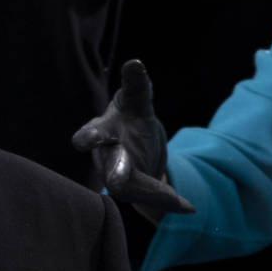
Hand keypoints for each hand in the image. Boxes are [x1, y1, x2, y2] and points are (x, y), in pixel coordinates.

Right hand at [72, 59, 194, 213]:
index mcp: (101, 132)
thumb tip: (135, 64)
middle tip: (117, 183)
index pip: (89, 134)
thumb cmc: (130, 116)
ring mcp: (116, 176)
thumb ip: (136, 86)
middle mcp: (104, 157)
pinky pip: (149, 197)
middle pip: (107, 168)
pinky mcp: (132, 191)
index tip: (84, 141)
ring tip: (179, 202)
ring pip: (130, 189)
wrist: (133, 141)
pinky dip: (167, 201)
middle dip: (114, 174)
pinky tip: (188, 206)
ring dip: (152, 194)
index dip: (87, 138)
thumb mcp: (136, 100)